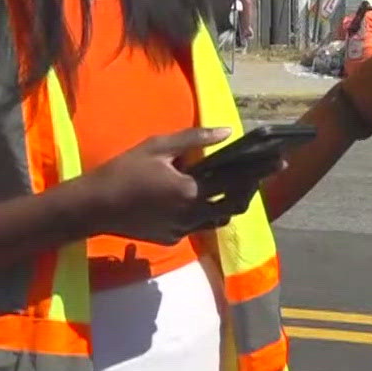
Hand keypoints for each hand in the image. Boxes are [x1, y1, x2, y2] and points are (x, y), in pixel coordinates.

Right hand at [66, 127, 259, 243]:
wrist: (92, 207)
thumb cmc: (123, 170)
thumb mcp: (157, 146)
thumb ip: (194, 139)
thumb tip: (227, 131)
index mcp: (191, 190)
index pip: (237, 180)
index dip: (261, 170)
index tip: (280, 161)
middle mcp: (192, 214)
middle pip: (235, 204)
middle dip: (251, 189)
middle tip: (258, 175)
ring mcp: (182, 230)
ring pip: (219, 219)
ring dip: (229, 203)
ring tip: (234, 186)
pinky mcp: (171, 239)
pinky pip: (197, 226)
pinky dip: (205, 213)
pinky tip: (200, 199)